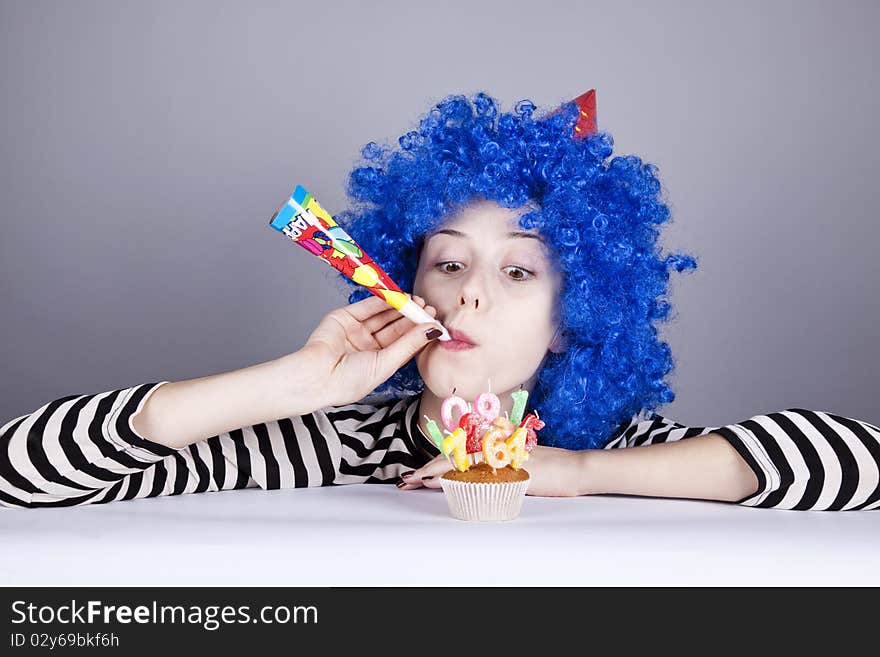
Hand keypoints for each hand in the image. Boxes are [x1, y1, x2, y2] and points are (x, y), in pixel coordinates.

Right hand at [286, 295, 442, 407]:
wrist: (317, 376)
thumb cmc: (348, 381)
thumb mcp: (386, 363)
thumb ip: (409, 344)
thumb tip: (433, 331)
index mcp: (379, 362)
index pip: (404, 343)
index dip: (419, 332)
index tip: (434, 322)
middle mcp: (368, 346)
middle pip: (395, 328)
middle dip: (412, 317)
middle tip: (428, 307)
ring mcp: (356, 331)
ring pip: (383, 316)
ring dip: (400, 307)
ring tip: (416, 300)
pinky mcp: (344, 318)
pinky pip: (367, 307)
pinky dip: (382, 301)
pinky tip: (398, 297)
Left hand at [398, 446, 587, 496]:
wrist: (575, 468)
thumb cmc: (551, 468)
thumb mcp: (519, 465)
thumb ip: (498, 465)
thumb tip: (471, 475)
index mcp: (493, 446)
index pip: (458, 455)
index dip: (434, 464)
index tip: (416, 476)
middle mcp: (493, 448)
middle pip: (452, 457)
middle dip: (426, 470)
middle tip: (406, 481)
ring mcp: (498, 456)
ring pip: (458, 463)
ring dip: (433, 474)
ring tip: (414, 482)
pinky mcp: (505, 467)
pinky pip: (476, 472)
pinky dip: (455, 477)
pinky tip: (440, 482)